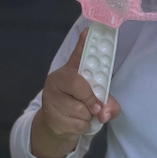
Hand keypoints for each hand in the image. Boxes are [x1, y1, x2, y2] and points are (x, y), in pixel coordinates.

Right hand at [30, 29, 121, 157]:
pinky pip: (76, 124)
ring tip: (81, 115)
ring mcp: (50, 96)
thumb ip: (107, 103)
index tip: (90, 29)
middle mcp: (58, 78)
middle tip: (94, 107)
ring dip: (87, 118)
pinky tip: (75, 123)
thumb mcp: (97, 101)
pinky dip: (82, 127)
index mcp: (71, 70)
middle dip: (91, 101)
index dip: (85, 43)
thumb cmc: (80, 106)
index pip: (79, 54)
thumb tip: (103, 113)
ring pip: (80, 110)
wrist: (57, 126)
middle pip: (81, 87)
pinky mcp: (49, 114)